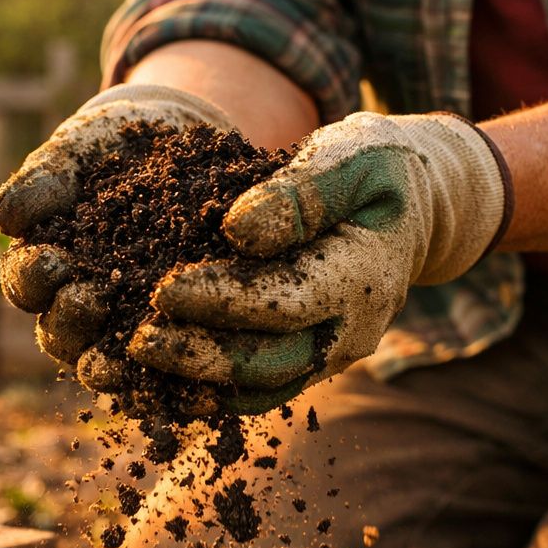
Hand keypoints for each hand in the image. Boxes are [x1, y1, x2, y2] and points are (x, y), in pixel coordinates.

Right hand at [0, 84, 232, 367]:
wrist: (179, 144)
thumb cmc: (112, 148)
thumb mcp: (79, 151)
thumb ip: (42, 181)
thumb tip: (6, 219)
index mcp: (42, 268)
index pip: (25, 284)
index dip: (32, 279)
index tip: (51, 261)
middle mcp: (77, 311)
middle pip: (60, 335)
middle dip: (71, 321)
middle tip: (91, 297)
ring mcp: (123, 332)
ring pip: (108, 364)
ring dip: (114, 364)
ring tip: (135, 348)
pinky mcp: (174, 342)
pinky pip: (168, 375)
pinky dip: (175, 384)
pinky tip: (195, 382)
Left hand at [128, 111, 511, 412]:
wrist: (411, 209)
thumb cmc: (376, 168)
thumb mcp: (350, 157)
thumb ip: (301, 193)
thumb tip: (239, 231)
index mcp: (363, 278)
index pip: (284, 302)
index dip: (222, 300)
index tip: (163, 289)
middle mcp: (348, 333)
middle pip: (267, 362)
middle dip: (198, 356)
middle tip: (136, 342)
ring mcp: (328, 356)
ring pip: (257, 388)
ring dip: (193, 385)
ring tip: (136, 371)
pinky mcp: (305, 362)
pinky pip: (253, 390)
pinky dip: (204, 390)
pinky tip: (152, 380)